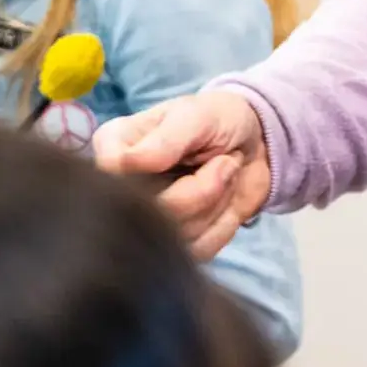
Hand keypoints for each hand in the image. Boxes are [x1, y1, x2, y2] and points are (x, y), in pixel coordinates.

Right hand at [94, 90, 271, 261]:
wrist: (254, 144)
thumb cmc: (216, 120)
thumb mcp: (195, 115)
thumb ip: (165, 139)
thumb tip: (126, 164)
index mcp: (112, 151)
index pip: (112, 179)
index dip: (157, 172)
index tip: (193, 149)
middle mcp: (120, 191)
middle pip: (149, 214)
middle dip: (202, 189)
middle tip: (227, 161)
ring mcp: (145, 222)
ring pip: (177, 236)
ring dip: (217, 204)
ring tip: (227, 174)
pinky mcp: (173, 245)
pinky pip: (198, 251)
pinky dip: (224, 225)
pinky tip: (228, 200)